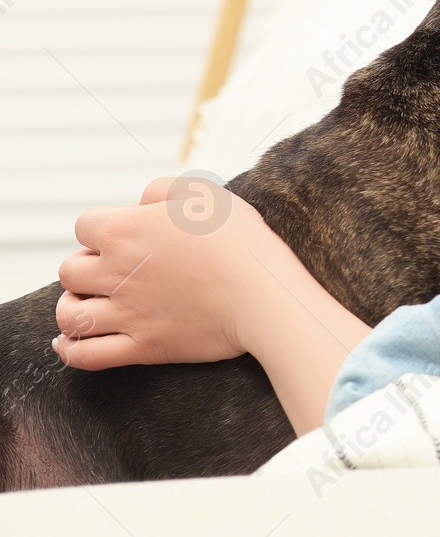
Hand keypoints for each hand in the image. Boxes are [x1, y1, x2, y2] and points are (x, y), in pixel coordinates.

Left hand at [53, 176, 284, 369]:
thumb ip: (161, 190)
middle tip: (112, 269)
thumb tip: (139, 202)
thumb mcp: (204, 193)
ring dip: (73, 307)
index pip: (84, 225)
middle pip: (69, 271)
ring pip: (69, 315)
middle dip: (85, 267)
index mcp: (124, 231)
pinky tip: (69, 342)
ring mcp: (126, 314)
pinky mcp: (142, 347)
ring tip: (89, 304)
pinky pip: (86, 356)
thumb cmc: (239, 239)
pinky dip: (70, 350)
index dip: (103, 227)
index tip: (126, 234)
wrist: (263, 293)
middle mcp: (115, 272)